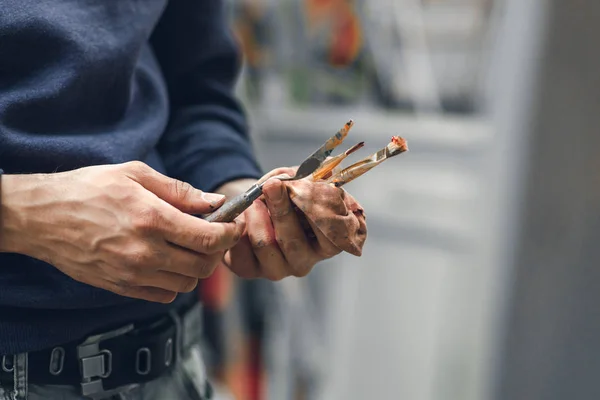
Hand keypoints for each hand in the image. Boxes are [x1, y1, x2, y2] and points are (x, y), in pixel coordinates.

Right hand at [0, 161, 244, 302]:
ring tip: (187, 247)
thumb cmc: (87, 189)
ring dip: (195, 267)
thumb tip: (214, 201)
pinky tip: (166, 262)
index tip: (233, 227)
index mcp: (152, 219)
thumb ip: (180, 191)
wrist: (41, 217)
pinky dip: (174, 282)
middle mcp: (145, 252)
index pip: (209, 239)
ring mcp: (132, 274)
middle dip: (216, 251)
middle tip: (212, 235)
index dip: (229, 234)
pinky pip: (164, 296)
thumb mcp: (135, 174)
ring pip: (187, 284)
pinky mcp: (121, 287)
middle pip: (203, 266)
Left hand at [216, 168, 341, 280]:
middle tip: (272, 186)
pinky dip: (238, 229)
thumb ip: (306, 182)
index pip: (331, 238)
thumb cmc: (286, 193)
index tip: (304, 189)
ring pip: (265, 245)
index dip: (317, 214)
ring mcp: (278, 269)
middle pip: (293, 242)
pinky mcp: (249, 269)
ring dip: (257, 217)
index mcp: (326, 243)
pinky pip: (241, 252)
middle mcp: (304, 261)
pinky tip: (241, 215)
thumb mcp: (302, 181)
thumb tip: (301, 183)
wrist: (256, 201)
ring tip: (253, 200)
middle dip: (281, 210)